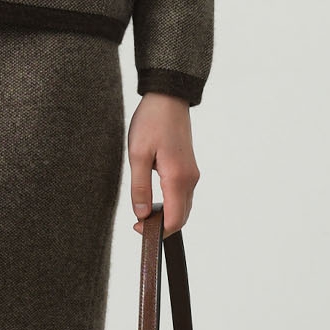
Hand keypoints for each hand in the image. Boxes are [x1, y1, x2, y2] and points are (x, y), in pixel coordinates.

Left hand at [127, 92, 198, 234]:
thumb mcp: (137, 155)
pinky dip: (171, 203)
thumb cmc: (151, 122)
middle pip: (181, 217)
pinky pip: (183, 195)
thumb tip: (141, 214)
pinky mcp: (189, 168)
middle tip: (138, 222)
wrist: (168, 97)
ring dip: (166, 215)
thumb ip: (140, 188)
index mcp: (177, 178)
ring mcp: (192, 174)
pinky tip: (154, 198)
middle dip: (162, 227)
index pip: (174, 220)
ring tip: (143, 211)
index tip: (137, 227)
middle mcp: (190, 179)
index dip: (157, 231)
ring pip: (183, 207)